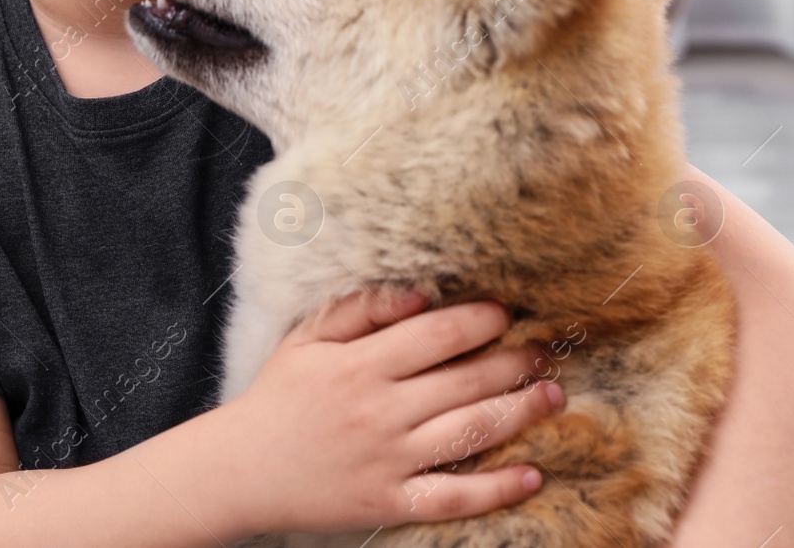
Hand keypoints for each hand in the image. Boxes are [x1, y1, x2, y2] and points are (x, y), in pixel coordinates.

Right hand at [216, 287, 564, 535]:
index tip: (506, 311)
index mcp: (358, 365)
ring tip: (553, 395)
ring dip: (520, 413)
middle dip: (514, 362)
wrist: (240, 469)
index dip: (479, 321)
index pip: (436, 335)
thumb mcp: (306, 340)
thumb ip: (360, 311)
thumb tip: (420, 292)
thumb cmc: (277, 397)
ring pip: (470, 433)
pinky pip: (454, 497)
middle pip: (465, 381)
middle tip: (545, 350)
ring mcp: (388, 459)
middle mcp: (379, 410)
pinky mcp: (390, 501)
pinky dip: (497, 488)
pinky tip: (532, 474)